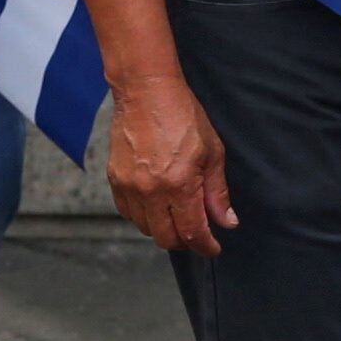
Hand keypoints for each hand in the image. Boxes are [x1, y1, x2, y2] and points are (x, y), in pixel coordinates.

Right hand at [106, 74, 238, 256]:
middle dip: (185, 242)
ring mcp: (129, 186)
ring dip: (163, 229)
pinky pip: (128, 212)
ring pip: (145, 228)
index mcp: (179, 184)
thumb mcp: (212, 153)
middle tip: (196, 234)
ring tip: (176, 216)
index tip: (213, 248)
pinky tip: (155, 205)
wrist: (146, 91)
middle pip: (166, 238)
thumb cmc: (183, 115)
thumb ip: (217, 193)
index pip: (193, 232)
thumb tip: (226, 222)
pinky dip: (143, 216)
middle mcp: (151, 191)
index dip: (206, 246)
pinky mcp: (114, 179)